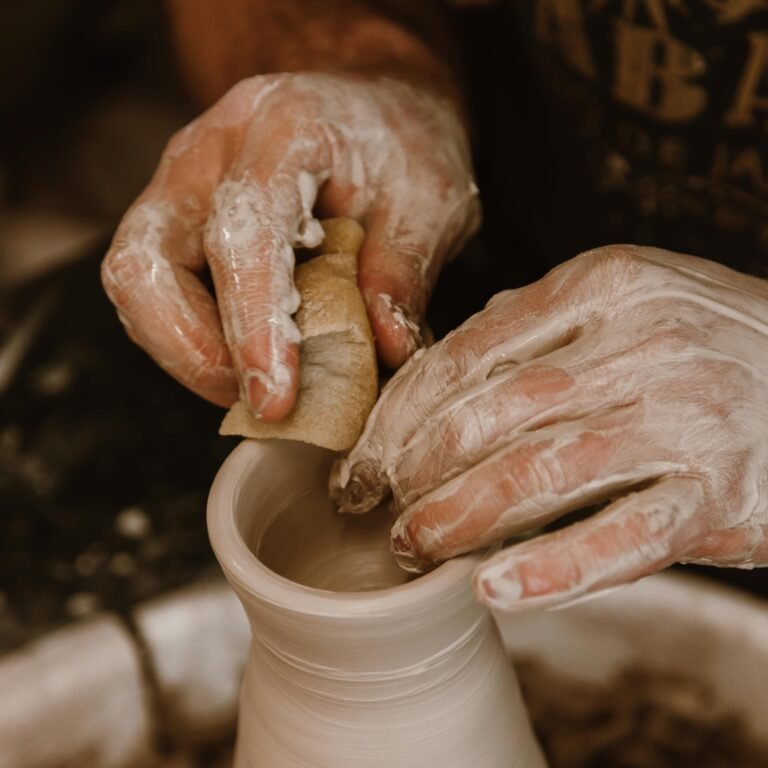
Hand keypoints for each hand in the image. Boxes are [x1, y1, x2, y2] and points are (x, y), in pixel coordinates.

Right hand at [101, 72, 478, 419]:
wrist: (368, 109)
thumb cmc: (398, 147)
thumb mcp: (432, 199)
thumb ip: (404, 271)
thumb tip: (384, 349)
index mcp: (281, 130)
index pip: (242, 234)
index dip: (253, 325)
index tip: (275, 399)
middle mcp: (206, 154)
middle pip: (148, 265)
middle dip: (197, 355)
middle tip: (264, 402)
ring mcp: (176, 189)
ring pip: (137, 289)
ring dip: (192, 358)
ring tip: (263, 389)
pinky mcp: (171, 225)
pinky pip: (154, 299)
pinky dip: (196, 348)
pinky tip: (250, 365)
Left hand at [332, 246, 767, 610]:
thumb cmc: (723, 350)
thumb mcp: (640, 302)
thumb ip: (546, 329)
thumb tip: (439, 369)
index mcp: (607, 286)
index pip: (464, 355)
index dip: (396, 418)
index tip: (361, 462)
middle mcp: (642, 344)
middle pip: (486, 416)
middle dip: (409, 472)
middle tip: (375, 511)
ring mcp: (683, 419)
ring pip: (536, 474)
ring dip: (457, 519)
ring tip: (415, 548)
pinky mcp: (719, 495)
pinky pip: (619, 538)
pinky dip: (551, 569)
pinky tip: (496, 590)